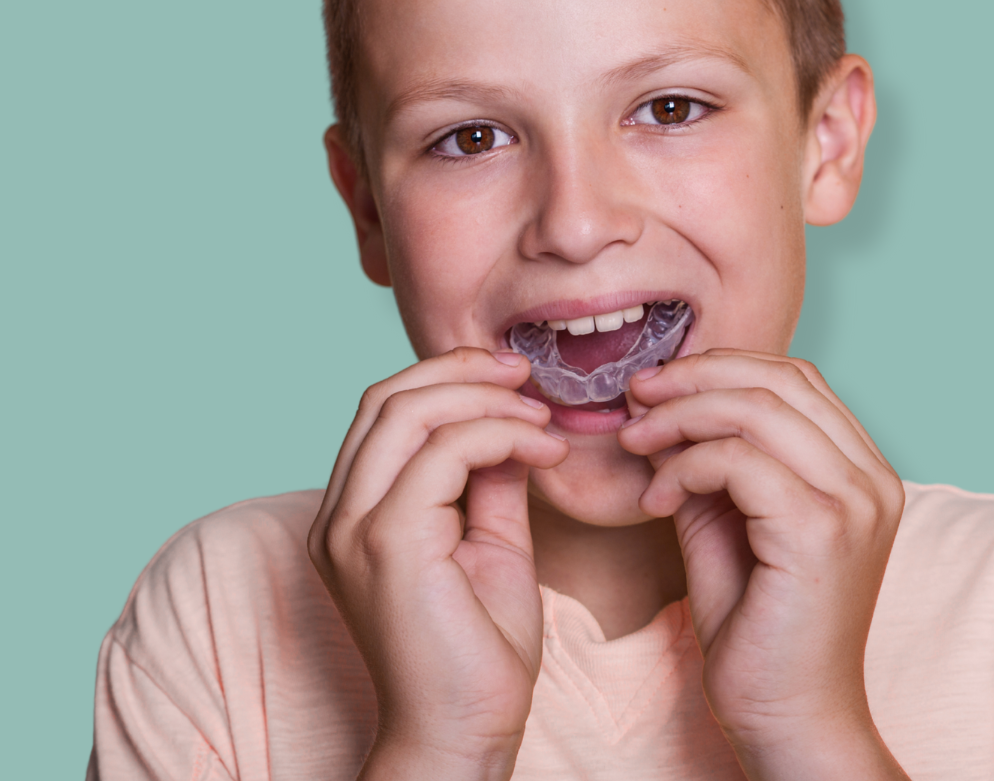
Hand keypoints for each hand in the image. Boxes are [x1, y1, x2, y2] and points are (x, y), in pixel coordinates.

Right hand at [308, 348, 568, 780]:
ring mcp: (353, 529)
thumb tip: (510, 421)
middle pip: (385, 398)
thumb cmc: (479, 652)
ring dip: (485, 401)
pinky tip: (543, 452)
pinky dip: (500, 436)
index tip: (512, 378)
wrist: (465, 734)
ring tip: (540, 416)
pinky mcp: (387, 543)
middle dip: (461, 371)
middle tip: (525, 375)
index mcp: (353, 514)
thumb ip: (489, 480)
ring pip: (408, 413)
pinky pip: (444, 454)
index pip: (383, 412)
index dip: (446, 377)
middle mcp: (338, 516)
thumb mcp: (490, 542)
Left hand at [619, 350, 908, 780]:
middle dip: (694, 379)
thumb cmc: (758, 631)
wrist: (789, 720)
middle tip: (636, 398)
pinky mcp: (822, 530)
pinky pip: (739, 461)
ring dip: (681, 417)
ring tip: (635, 444)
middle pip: (779, 380)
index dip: (721, 367)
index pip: (795, 379)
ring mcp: (855, 502)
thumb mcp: (728, 526)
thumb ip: (709, 464)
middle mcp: (872, 478)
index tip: (657, 387)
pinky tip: (655, 499)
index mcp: (862, 471)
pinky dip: (684, 465)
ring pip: (756, 410)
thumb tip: (663, 407)